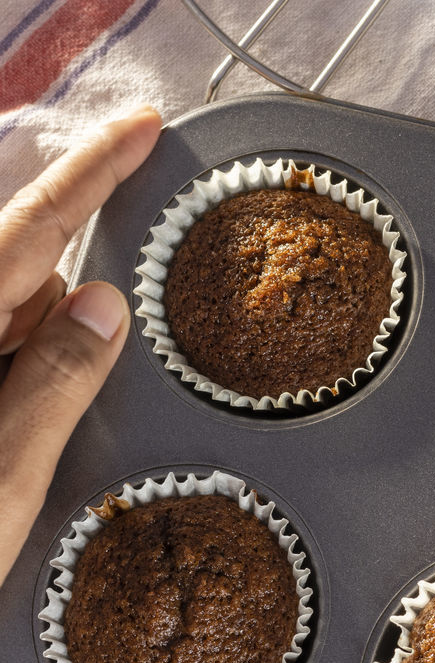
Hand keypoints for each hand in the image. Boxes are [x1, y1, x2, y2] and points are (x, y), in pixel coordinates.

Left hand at [0, 106, 160, 586]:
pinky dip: (14, 374)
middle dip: (61, 303)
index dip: (91, 174)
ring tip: (21, 439)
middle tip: (67, 383)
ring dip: (33, 352)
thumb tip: (104, 306)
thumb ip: (54, 383)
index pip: (29, 229)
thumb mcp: (3, 481)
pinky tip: (14, 427)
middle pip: (13, 274)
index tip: (141, 129)